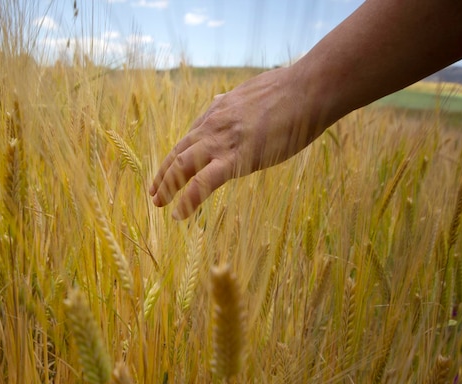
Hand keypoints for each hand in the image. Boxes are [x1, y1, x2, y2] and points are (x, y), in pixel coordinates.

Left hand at [149, 67, 322, 219]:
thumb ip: (231, 102)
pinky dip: (188, 198)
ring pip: (182, 166)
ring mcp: (222, 141)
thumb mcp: (250, 93)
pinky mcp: (237, 158)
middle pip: (178, 152)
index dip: (176, 156)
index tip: (169, 169)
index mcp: (217, 113)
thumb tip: (219, 101)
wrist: (307, 90)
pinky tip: (179, 214)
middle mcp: (213, 126)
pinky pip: (204, 182)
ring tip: (159, 204)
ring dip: (167, 186)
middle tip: (154, 193)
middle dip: (163, 174)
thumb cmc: (288, 91)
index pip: (189, 138)